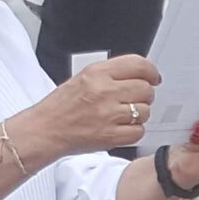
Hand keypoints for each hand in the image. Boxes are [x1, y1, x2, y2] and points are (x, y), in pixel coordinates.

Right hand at [20, 54, 159, 158]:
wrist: (44, 130)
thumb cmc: (61, 106)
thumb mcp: (82, 78)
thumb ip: (111, 74)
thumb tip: (141, 74)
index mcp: (96, 73)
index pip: (138, 64)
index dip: (151, 72)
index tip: (154, 77)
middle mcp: (104, 91)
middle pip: (146, 89)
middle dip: (144, 95)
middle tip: (133, 100)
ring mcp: (109, 114)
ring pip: (145, 111)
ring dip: (139, 115)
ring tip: (121, 115)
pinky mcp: (111, 135)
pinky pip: (139, 131)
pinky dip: (134, 131)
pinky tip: (120, 128)